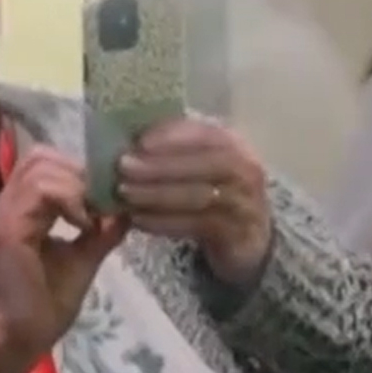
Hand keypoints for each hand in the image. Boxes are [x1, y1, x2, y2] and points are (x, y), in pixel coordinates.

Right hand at [0, 148, 129, 361]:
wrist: (22, 337)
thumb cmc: (46, 304)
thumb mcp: (83, 258)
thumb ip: (101, 231)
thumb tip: (126, 210)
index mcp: (20, 209)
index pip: (45, 164)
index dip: (78, 171)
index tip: (106, 197)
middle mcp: (7, 203)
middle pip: (42, 155)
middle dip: (79, 173)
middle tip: (100, 204)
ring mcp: (4, 212)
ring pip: (42, 167)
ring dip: (75, 186)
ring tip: (90, 217)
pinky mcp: (7, 226)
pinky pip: (40, 190)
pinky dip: (69, 200)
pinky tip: (83, 224)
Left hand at [116, 118, 273, 288]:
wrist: (248, 239)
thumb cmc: (214, 193)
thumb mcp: (200, 167)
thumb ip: (173, 152)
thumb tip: (127, 142)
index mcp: (233, 144)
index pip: (206, 133)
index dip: (173, 136)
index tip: (139, 141)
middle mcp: (245, 170)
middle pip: (205, 163)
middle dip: (161, 165)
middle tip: (123, 166)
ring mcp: (245, 203)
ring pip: (200, 195)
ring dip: (158, 193)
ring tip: (125, 193)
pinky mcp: (237, 234)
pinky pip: (198, 225)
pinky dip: (165, 222)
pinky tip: (138, 220)